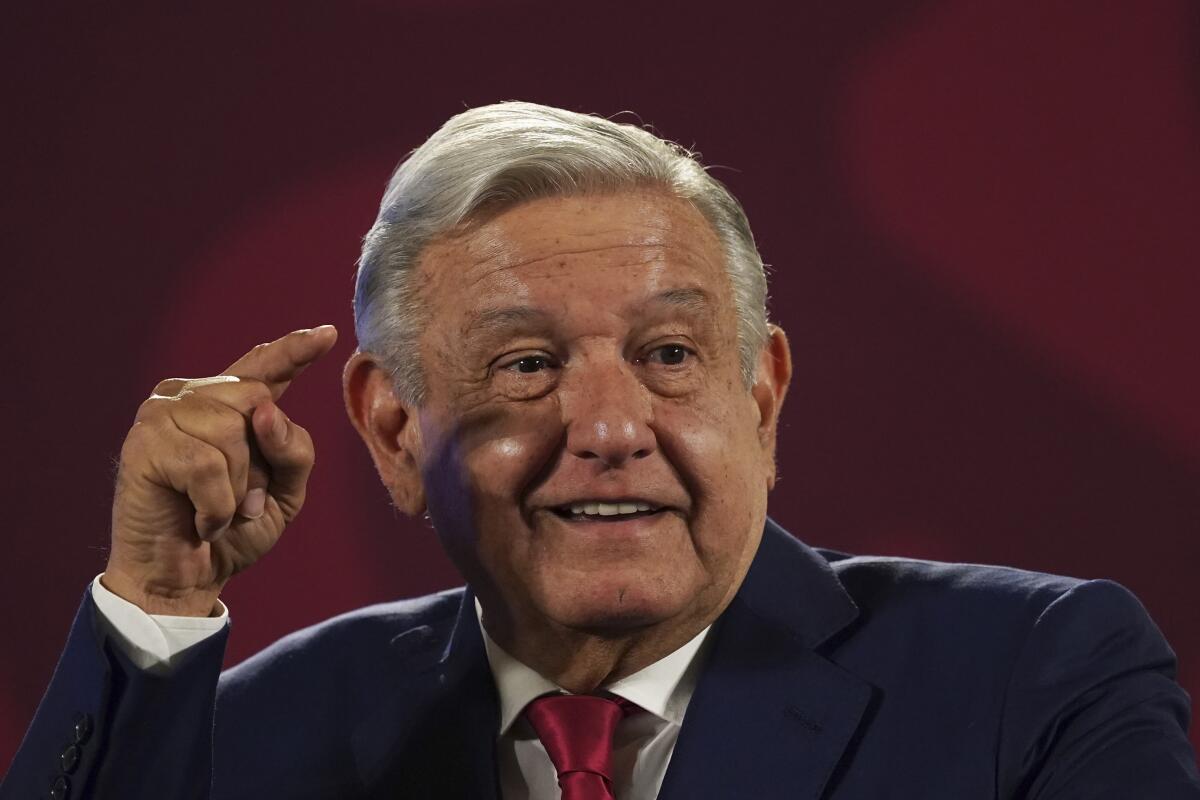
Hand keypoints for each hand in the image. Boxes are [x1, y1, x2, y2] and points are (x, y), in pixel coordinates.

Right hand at [102, 326, 337, 615]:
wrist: (183, 579)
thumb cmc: (233, 533)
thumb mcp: (285, 491)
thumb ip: (293, 449)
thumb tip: (267, 408)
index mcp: (229, 404)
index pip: (265, 366)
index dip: (295, 349)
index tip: (328, 333)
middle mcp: (193, 396)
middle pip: (257, 402)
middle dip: (262, 464)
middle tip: (243, 504)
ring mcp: (163, 413)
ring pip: (233, 434)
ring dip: (238, 490)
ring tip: (217, 514)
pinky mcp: (145, 442)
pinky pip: (207, 465)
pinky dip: (216, 506)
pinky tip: (201, 521)